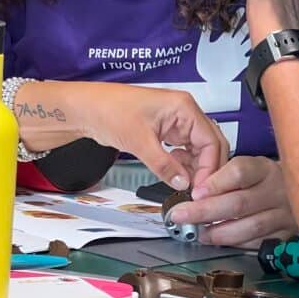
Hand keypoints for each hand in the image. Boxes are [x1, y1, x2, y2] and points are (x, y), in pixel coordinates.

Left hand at [81, 83, 228, 190]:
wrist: (88, 109)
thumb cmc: (109, 109)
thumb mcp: (139, 141)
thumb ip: (164, 165)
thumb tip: (183, 183)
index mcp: (183, 106)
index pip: (211, 140)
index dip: (209, 167)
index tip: (201, 188)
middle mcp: (184, 112)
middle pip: (209, 144)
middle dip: (206, 169)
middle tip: (198, 191)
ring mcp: (176, 121)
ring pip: (198, 149)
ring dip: (195, 168)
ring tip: (186, 187)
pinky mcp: (166, 131)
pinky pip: (184, 150)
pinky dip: (183, 164)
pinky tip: (176, 174)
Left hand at [167, 155, 295, 247]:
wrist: (298, 191)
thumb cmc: (263, 180)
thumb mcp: (247, 167)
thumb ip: (223, 177)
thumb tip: (192, 191)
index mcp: (264, 168)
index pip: (239, 172)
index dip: (215, 183)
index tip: (195, 193)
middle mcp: (277, 190)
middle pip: (239, 203)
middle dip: (205, 211)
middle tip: (181, 215)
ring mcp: (284, 214)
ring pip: (249, 226)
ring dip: (219, 232)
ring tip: (199, 233)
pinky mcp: (286, 234)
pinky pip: (257, 242)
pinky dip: (235, 243)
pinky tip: (219, 240)